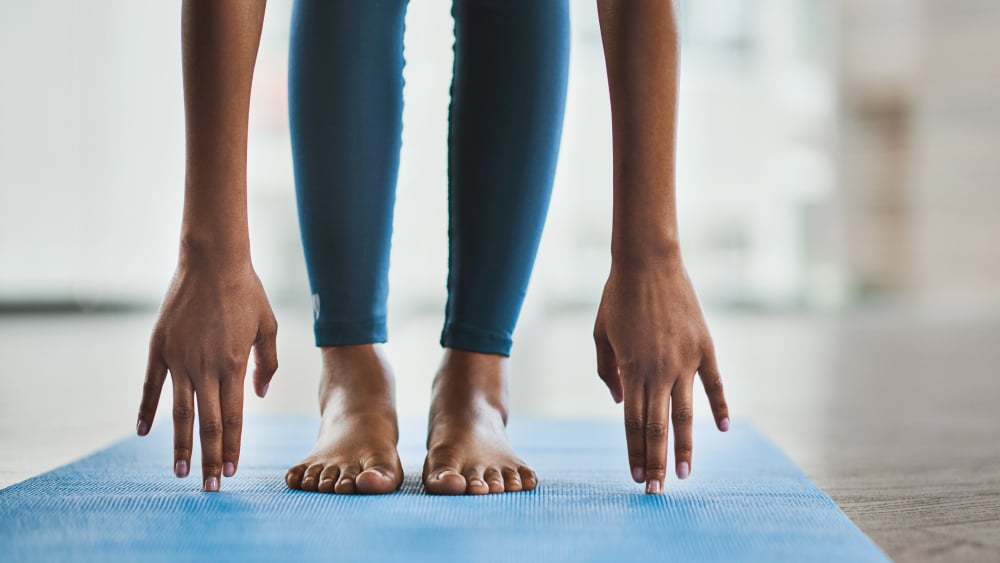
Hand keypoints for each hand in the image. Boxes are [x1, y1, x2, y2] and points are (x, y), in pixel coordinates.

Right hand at [136, 257, 277, 491]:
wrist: (212, 260)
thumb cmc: (246, 291)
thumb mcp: (268, 326)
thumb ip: (268, 362)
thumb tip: (258, 394)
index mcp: (234, 365)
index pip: (235, 418)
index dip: (234, 447)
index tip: (233, 470)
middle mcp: (205, 367)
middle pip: (208, 424)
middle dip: (211, 458)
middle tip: (211, 487)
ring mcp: (179, 359)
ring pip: (179, 413)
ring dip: (180, 446)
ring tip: (181, 472)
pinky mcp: (159, 348)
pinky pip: (151, 386)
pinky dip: (147, 410)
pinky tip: (144, 433)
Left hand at [593, 254, 728, 492]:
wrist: (648, 261)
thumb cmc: (618, 297)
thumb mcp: (601, 335)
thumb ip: (607, 371)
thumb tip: (619, 402)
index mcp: (631, 370)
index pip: (632, 423)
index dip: (634, 452)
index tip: (635, 477)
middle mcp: (659, 371)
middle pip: (657, 427)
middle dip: (655, 462)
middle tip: (655, 490)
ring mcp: (685, 360)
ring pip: (685, 414)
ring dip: (683, 447)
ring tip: (683, 474)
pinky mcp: (705, 347)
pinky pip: (715, 385)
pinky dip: (720, 408)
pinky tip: (722, 430)